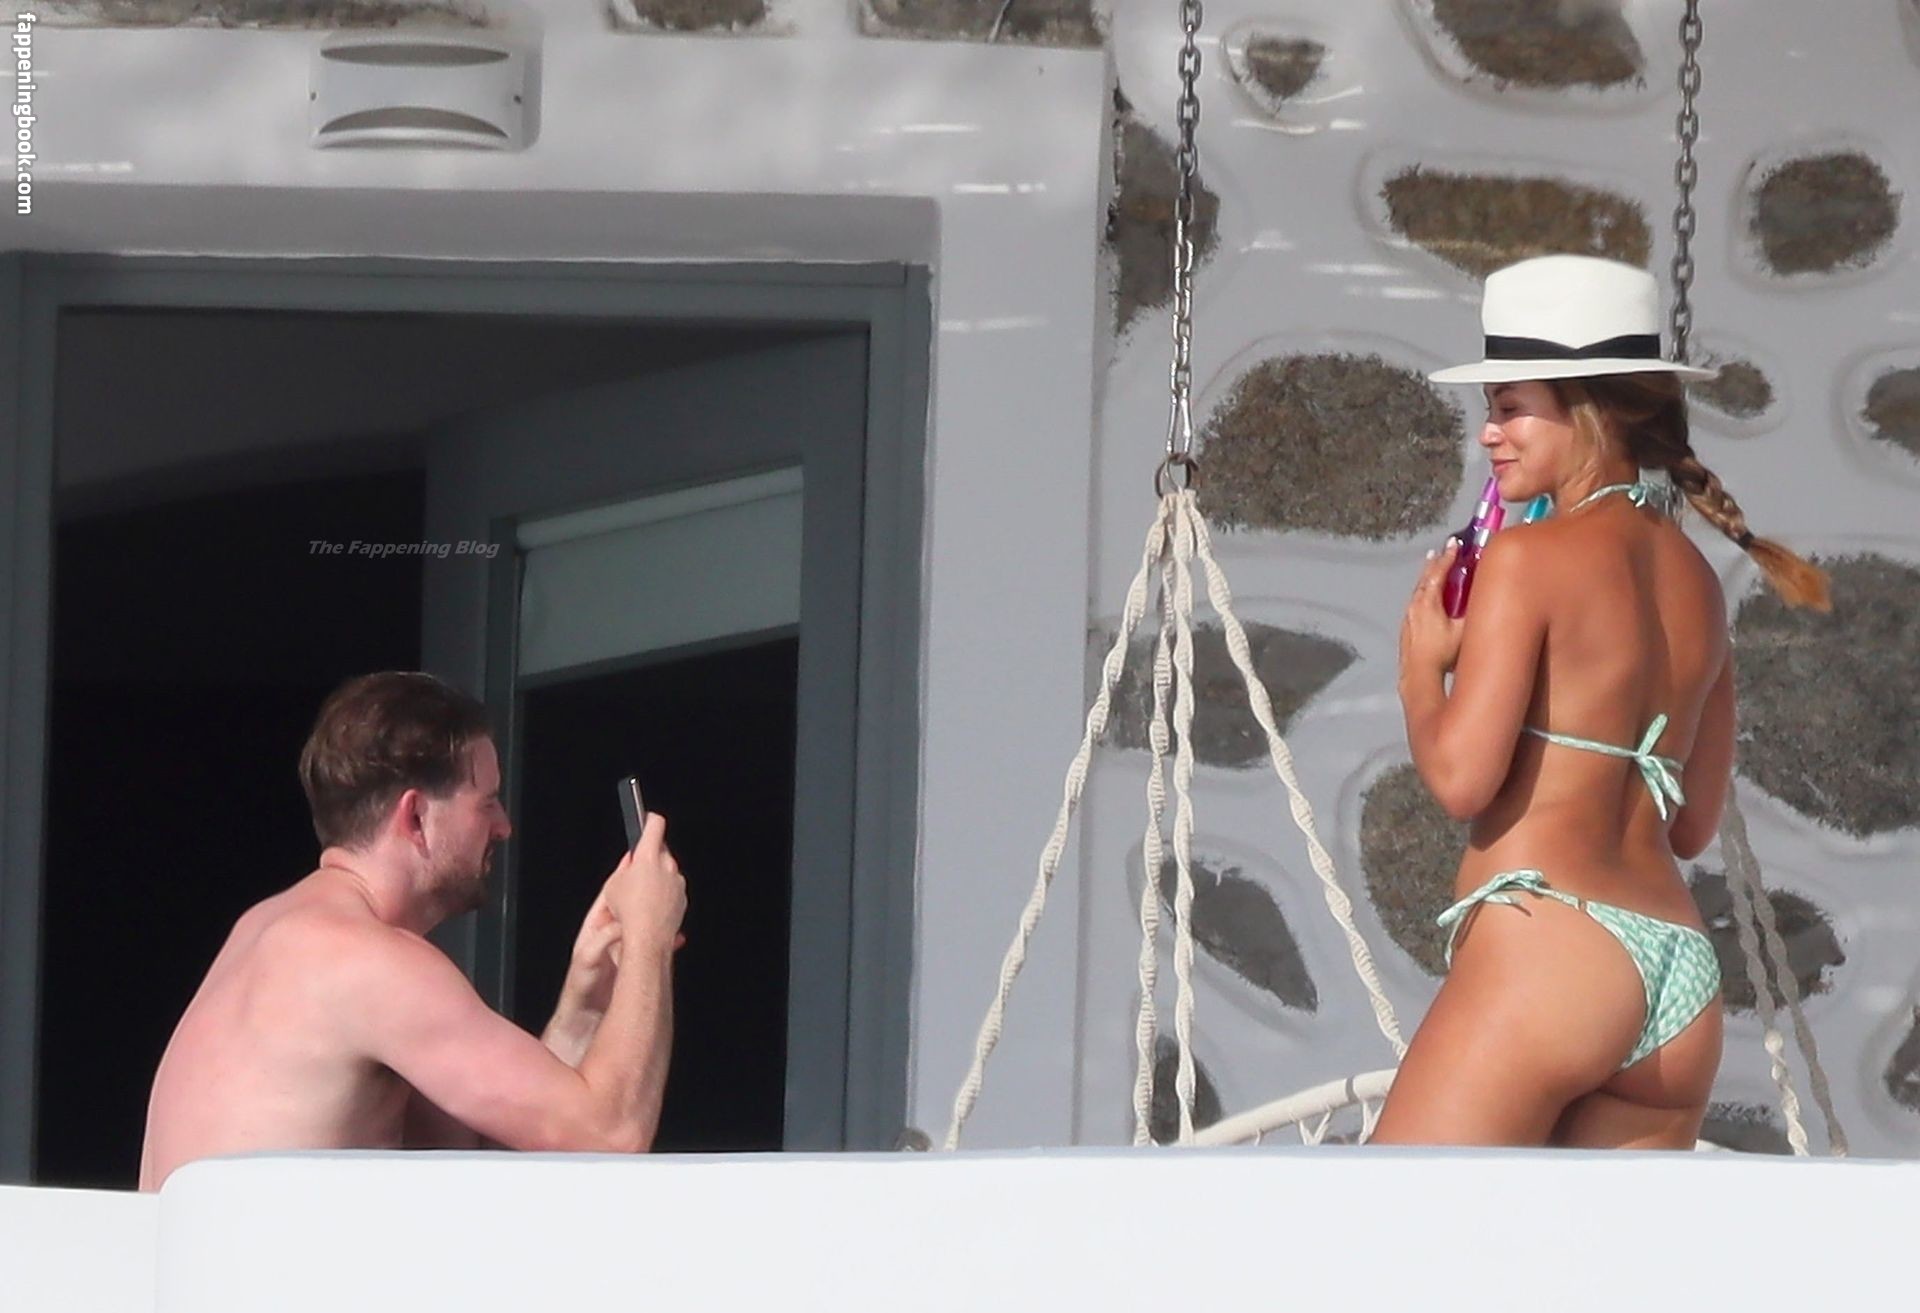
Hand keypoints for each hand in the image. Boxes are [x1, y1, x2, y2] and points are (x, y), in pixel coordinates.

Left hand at [561, 877, 686, 1017]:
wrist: (584, 1015)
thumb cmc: (580, 987)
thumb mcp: (587, 960)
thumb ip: (603, 941)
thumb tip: (619, 927)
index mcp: (595, 929)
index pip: (609, 898)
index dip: (619, 879)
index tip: (631, 861)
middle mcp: (610, 936)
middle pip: (629, 908)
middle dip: (642, 893)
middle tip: (656, 878)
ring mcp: (623, 949)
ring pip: (643, 926)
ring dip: (656, 917)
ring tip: (669, 906)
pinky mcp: (634, 964)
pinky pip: (652, 947)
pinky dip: (665, 941)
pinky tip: (676, 938)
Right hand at [608, 811, 686, 953]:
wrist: (648, 938)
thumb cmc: (628, 913)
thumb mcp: (613, 885)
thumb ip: (624, 868)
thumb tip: (630, 861)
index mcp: (648, 857)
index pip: (655, 826)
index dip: (650, 819)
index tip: (648, 818)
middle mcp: (667, 866)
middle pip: (661, 851)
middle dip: (651, 857)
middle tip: (637, 871)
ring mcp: (677, 882)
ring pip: (668, 871)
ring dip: (658, 877)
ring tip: (641, 895)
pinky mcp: (683, 897)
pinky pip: (673, 888)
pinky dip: (664, 893)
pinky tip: (652, 906)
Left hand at [1400, 541, 1466, 676]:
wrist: (1418, 675)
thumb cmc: (1443, 653)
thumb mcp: (1464, 631)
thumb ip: (1474, 612)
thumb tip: (1486, 599)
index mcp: (1429, 602)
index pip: (1439, 573)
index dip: (1448, 557)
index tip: (1455, 544)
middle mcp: (1415, 605)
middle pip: (1425, 578)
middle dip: (1435, 563)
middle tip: (1441, 551)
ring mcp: (1408, 617)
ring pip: (1418, 590)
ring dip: (1427, 578)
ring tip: (1432, 568)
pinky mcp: (1406, 628)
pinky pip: (1416, 603)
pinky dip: (1423, 593)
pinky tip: (1426, 598)